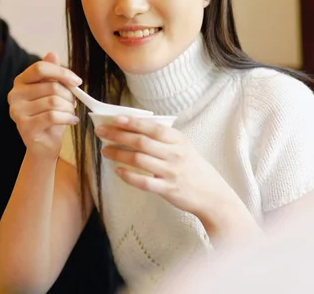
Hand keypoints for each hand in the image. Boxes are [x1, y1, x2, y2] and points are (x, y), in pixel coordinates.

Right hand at [8, 52, 80, 159]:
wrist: (44, 145)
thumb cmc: (50, 116)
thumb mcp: (52, 92)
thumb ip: (52, 74)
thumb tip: (52, 53)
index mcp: (20, 82)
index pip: (40, 68)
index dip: (61, 72)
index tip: (77, 81)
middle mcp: (14, 95)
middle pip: (50, 86)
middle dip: (69, 95)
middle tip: (74, 103)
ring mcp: (17, 112)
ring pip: (53, 102)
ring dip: (69, 108)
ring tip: (71, 113)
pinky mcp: (25, 127)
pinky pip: (53, 116)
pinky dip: (68, 118)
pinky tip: (72, 121)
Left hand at [96, 116, 256, 237]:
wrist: (211, 194)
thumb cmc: (192, 168)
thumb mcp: (183, 147)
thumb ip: (163, 139)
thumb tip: (133, 128)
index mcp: (178, 140)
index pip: (151, 127)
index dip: (132, 122)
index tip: (114, 119)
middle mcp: (175, 154)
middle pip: (141, 141)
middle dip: (118, 135)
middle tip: (101, 132)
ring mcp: (171, 172)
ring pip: (139, 159)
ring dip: (118, 154)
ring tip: (105, 150)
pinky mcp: (168, 189)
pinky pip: (143, 182)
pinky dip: (128, 176)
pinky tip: (118, 171)